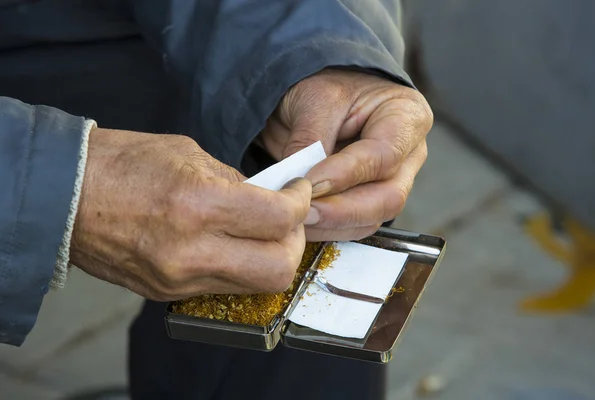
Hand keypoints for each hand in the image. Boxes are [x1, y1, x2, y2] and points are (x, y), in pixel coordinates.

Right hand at [70, 128, 311, 300]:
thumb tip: (269, 198)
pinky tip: (232, 245)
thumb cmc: (121, 164)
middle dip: (295, 242)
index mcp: (198, 204)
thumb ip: (236, 182)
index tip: (299, 191)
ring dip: (270, 258)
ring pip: (254, 285)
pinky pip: (223, 288)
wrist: (65, 195)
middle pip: (277, 268)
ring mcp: (178, 279)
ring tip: (263, 232)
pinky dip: (239, 268)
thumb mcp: (187, 155)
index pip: (277, 219)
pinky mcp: (167, 293)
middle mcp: (191, 250)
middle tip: (289, 218)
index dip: (300, 203)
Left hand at [261, 69, 432, 240]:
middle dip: (342, 210)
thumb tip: (300, 184)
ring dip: (332, 224)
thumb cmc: (324, 83)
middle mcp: (408, 154)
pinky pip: (355, 226)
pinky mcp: (369, 200)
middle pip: (388, 197)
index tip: (310, 184)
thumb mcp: (316, 98)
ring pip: (372, 218)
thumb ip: (311, 139)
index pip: (385, 155)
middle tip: (302, 211)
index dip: (347, 174)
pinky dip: (329, 229)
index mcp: (406, 117)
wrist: (315, 93)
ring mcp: (391, 181)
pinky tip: (303, 223)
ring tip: (296, 220)